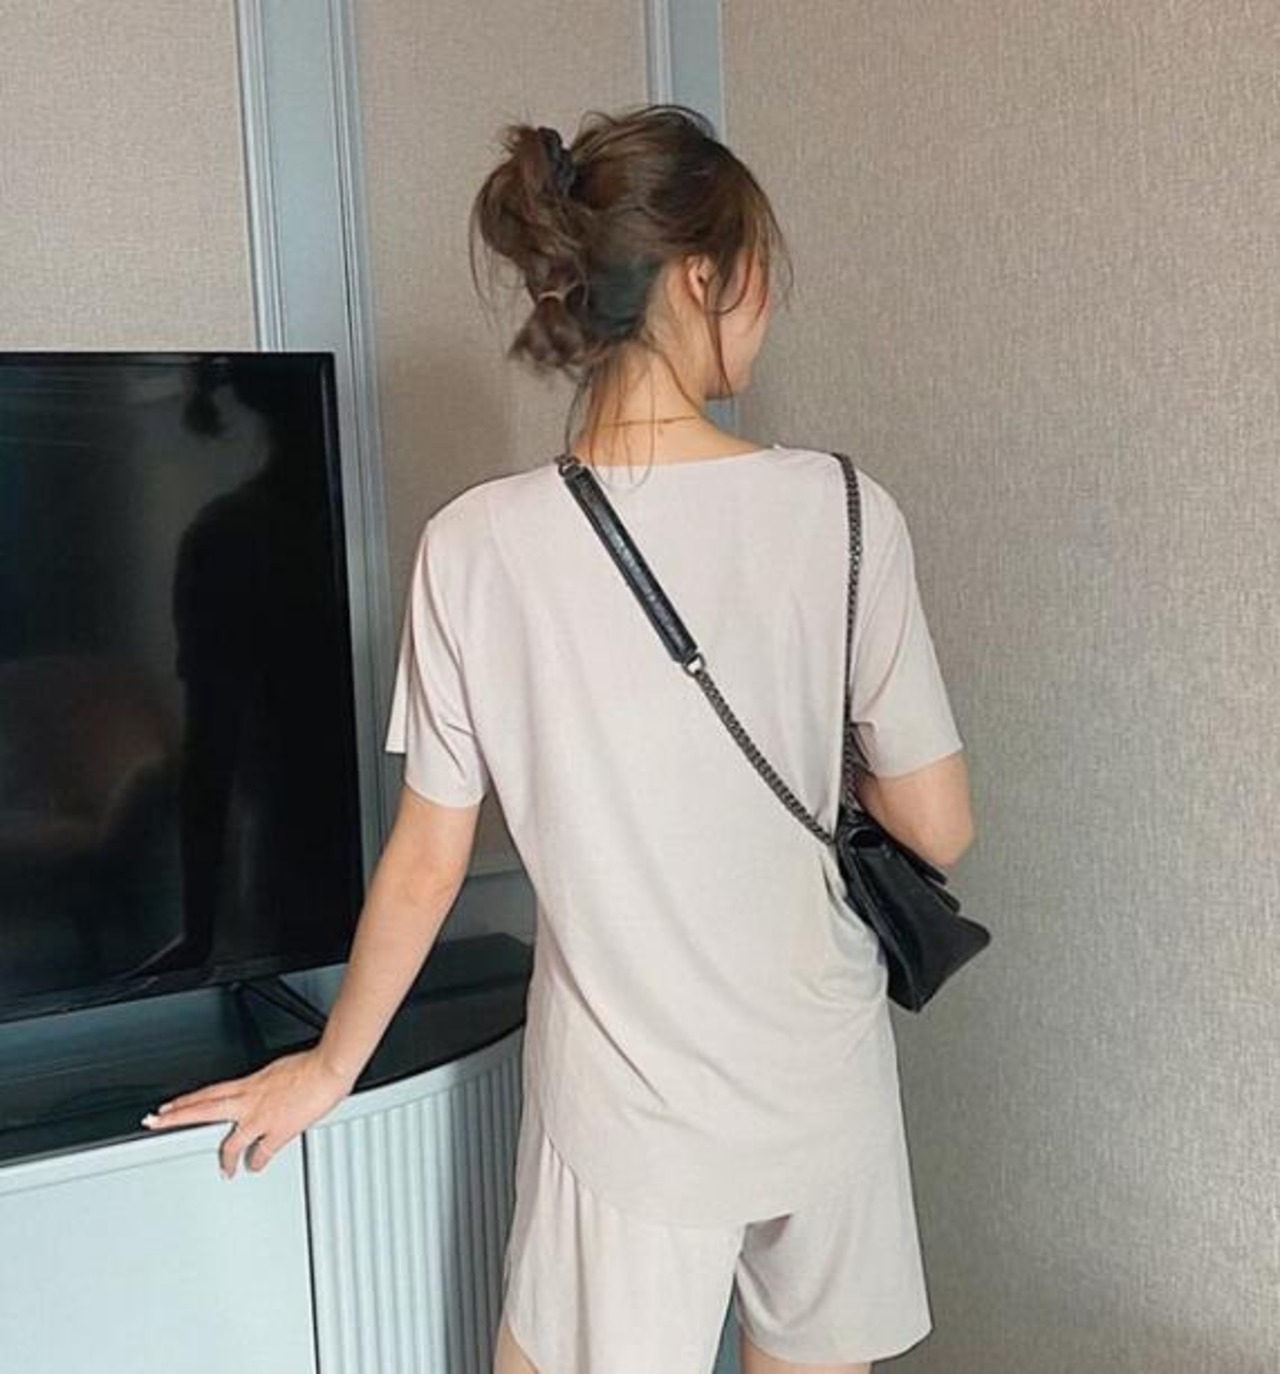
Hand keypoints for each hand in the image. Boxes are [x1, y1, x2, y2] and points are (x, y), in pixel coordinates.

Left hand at [140, 1048, 355, 1178]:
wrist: (327, 1068)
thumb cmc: (309, 1066)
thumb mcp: (278, 1071)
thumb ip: (265, 1086)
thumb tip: (265, 1094)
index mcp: (248, 1084)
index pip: (207, 1094)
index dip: (184, 1101)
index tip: (167, 1107)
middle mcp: (249, 1101)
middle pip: (203, 1110)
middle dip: (176, 1118)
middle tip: (155, 1123)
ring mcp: (261, 1118)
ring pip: (232, 1141)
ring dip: (226, 1158)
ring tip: (223, 1170)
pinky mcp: (279, 1131)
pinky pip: (262, 1153)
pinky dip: (257, 1162)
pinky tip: (254, 1168)